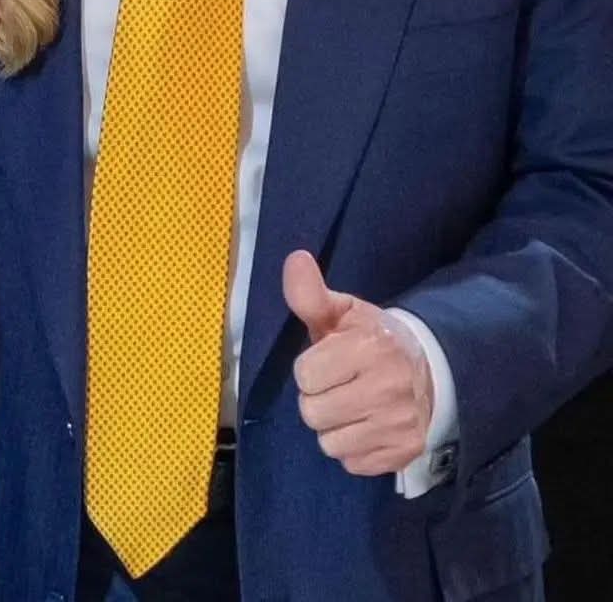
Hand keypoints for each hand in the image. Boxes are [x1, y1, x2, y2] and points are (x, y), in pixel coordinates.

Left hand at [282, 250, 433, 475]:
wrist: (429, 371)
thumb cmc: (371, 339)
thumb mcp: (343, 312)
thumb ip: (311, 294)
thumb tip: (294, 259)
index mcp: (370, 346)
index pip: (306, 375)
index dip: (311, 368)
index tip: (328, 360)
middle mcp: (388, 388)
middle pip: (313, 413)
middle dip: (318, 398)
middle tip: (338, 385)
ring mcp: (399, 425)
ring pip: (330, 442)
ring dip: (333, 426)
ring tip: (351, 405)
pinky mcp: (404, 453)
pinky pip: (352, 463)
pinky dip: (354, 448)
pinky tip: (367, 425)